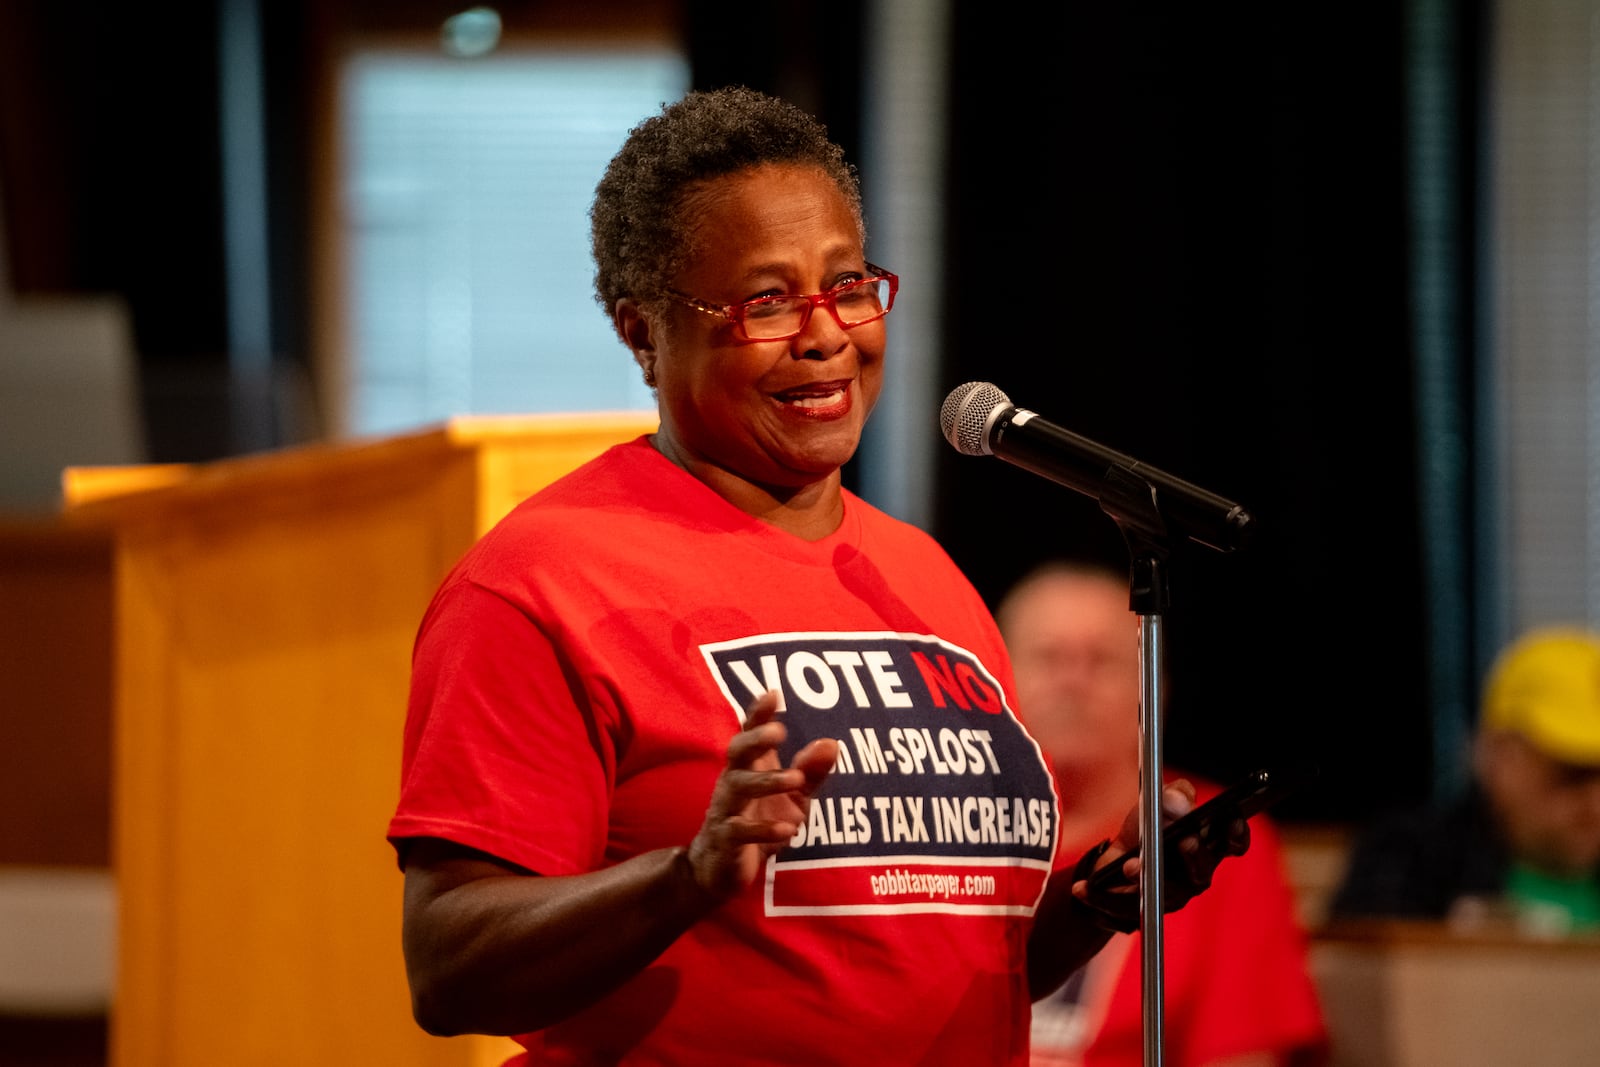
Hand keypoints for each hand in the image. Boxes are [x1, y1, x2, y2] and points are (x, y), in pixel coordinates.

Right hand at [685, 691, 838, 900]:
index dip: (759, 714)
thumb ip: (810, 772)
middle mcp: (732, 782)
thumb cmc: (759, 822)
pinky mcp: (725, 841)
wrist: (719, 868)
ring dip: (766, 782)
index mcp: (748, 767)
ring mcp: (725, 810)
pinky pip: (739, 832)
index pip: (750, 733)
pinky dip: (763, 830)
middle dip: (755, 739)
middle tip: (779, 732)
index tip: (774, 694)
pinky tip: (789, 830)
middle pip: (736, 752)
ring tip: (795, 779)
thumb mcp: (793, 798)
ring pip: (738, 788)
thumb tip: (832, 742)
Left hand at [1069, 780, 1250, 931]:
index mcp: (1207, 846)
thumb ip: (1174, 795)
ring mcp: (1171, 896)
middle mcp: (1195, 875)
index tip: (1230, 820)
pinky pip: (1122, 906)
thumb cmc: (1145, 829)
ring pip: (1164, 891)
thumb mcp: (1157, 803)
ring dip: (1145, 876)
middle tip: (1185, 841)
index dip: (1236, 834)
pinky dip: (1101, 896)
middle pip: (1201, 870)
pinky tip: (1083, 889)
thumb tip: (1177, 800)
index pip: (1233, 843)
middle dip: (1194, 855)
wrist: (1112, 863)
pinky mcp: (1142, 912)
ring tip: (1128, 866)